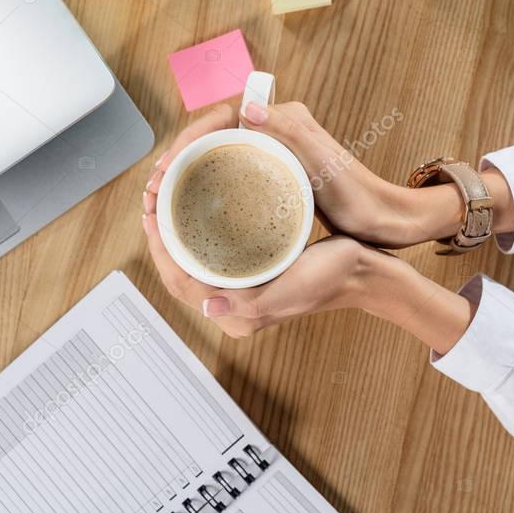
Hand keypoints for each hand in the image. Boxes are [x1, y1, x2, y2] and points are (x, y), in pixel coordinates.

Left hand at [142, 207, 374, 336]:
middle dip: (161, 236)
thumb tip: (208, 305)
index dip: (159, 249)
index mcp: (235, 314)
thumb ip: (250, 303)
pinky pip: (213, 253)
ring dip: (176, 231)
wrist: (363, 271)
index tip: (150, 215)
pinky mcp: (253, 271)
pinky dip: (197, 231)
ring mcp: (242, 287)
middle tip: (152, 198)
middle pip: (180, 270)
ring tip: (166, 199)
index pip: (180, 283)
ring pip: (194, 260)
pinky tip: (196, 209)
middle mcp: (233, 304)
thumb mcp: (291, 290)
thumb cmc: (331, 278)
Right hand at [143, 101, 513, 249]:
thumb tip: (248, 108)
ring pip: (216, 157)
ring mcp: (274, 153)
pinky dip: (205, 187)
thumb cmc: (361, 198)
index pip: (220, 118)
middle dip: (177, 159)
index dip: (186, 140)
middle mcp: (276, 130)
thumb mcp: (327, 167)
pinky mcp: (275, 175)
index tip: (165, 168)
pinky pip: (230, 174)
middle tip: (152, 191)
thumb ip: (292, 133)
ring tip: (160, 201)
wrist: (387, 221)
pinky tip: (190, 209)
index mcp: (284, 120)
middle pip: (212, 137)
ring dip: (185, 175)